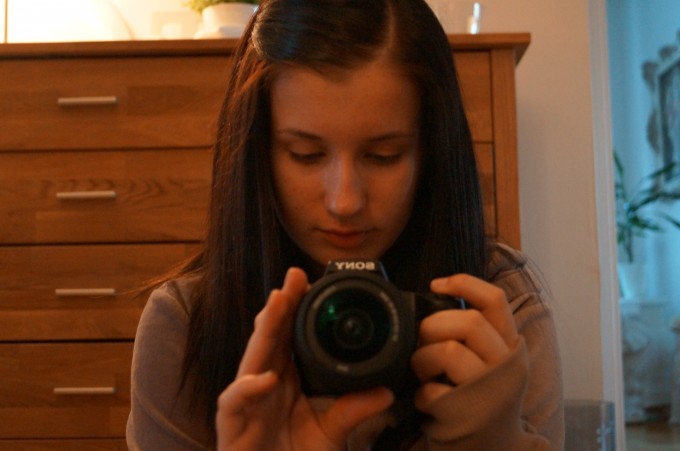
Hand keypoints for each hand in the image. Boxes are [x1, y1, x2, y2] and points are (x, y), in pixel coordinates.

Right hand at [215, 267, 393, 450]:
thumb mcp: (331, 433)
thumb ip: (353, 412)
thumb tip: (386, 391)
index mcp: (283, 379)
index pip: (288, 336)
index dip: (295, 310)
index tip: (308, 284)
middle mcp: (262, 383)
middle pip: (270, 338)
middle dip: (280, 306)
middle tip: (293, 277)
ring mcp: (246, 401)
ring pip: (251, 358)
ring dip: (264, 330)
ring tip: (278, 302)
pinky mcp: (232, 424)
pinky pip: (235, 401)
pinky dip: (248, 388)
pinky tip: (266, 378)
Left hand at [411, 274, 519, 407]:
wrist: (491, 448)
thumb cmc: (480, 395)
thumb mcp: (490, 360)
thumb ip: (476, 332)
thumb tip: (437, 297)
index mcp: (510, 346)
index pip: (495, 300)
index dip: (464, 284)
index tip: (437, 285)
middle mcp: (505, 366)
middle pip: (468, 322)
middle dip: (433, 325)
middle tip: (423, 340)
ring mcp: (487, 391)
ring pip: (448, 351)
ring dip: (422, 359)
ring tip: (423, 372)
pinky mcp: (465, 414)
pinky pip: (430, 390)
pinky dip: (421, 394)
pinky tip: (428, 401)